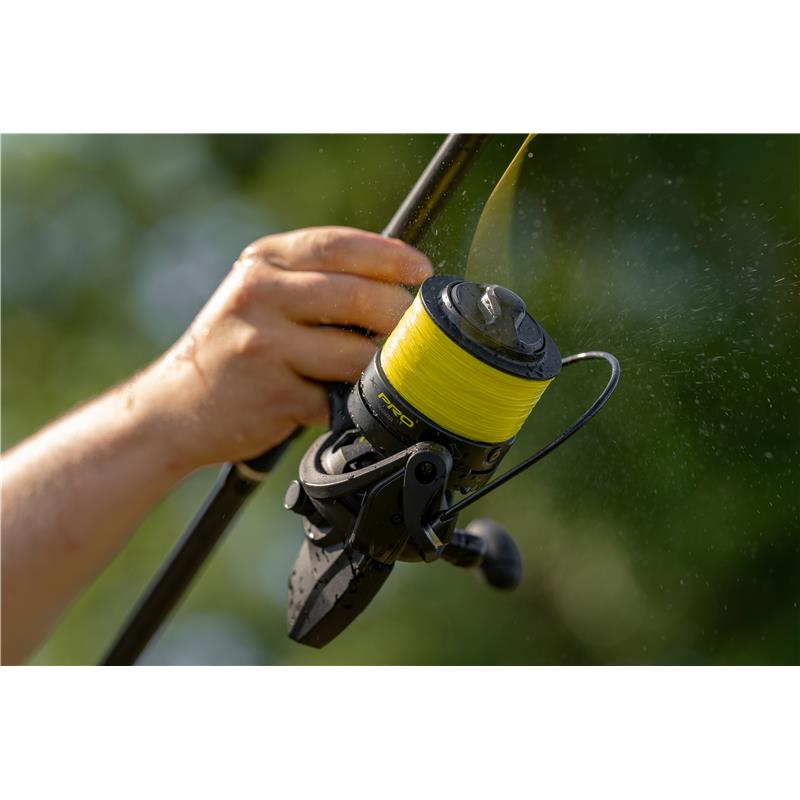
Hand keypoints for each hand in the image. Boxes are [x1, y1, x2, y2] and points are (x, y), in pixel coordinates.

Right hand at [141, 226, 431, 470]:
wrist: (174, 406)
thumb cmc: (233, 347)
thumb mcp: (259, 295)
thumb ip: (313, 282)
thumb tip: (395, 283)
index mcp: (261, 263)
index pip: (338, 246)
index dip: (390, 256)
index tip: (422, 271)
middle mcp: (258, 296)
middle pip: (357, 296)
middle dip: (400, 314)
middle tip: (417, 329)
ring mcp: (263, 346)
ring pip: (356, 352)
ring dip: (385, 364)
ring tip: (389, 367)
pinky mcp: (273, 394)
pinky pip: (339, 398)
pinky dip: (355, 402)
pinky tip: (350, 400)